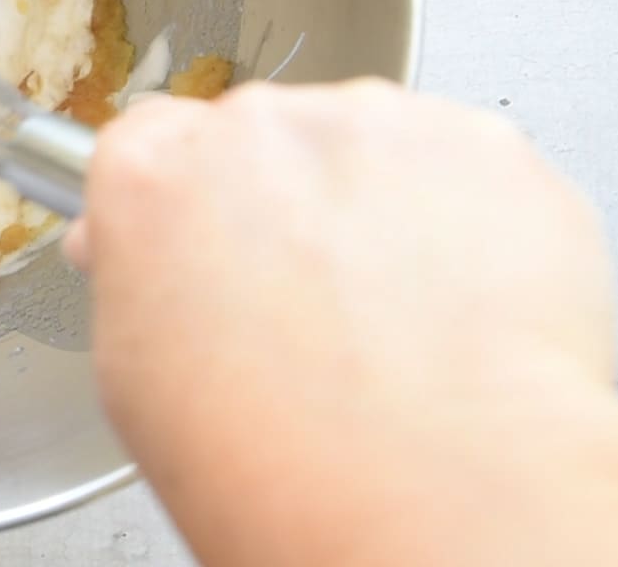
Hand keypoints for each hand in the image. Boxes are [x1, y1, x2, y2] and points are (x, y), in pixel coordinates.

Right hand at [70, 79, 617, 566]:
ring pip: (370, 148)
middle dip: (287, 206)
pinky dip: (469, 225)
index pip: (150, 139)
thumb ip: (140, 275)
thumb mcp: (136, 375)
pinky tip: (455, 309)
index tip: (210, 237)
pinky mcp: (481, 146)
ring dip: (377, 209)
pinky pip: (468, 169)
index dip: (186, 198)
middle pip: (265, 141)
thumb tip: (154, 258)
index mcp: (150, 176)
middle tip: (313, 308)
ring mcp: (371, 127)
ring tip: (395, 322)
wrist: (425, 490)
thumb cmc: (277, 456)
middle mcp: (254, 129)